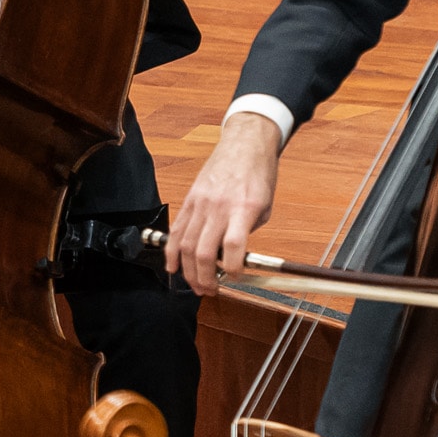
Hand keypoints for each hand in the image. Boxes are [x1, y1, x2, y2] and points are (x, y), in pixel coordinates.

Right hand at [165, 111, 282, 294]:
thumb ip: (248, 231)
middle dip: (205, 277)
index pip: (234, 245)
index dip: (233, 268)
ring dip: (189, 270)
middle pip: (205, 250)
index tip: (235, 278)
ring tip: (195, 285)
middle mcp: (219, 206)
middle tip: (209, 290)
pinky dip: (172, 251)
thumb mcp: (264, 206)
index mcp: (243, 207)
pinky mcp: (190, 200)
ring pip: (187, 244)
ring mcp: (200, 203)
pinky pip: (177, 230)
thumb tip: (235, 257)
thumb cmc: (258, 174)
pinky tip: (173, 266)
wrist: (244, 145)